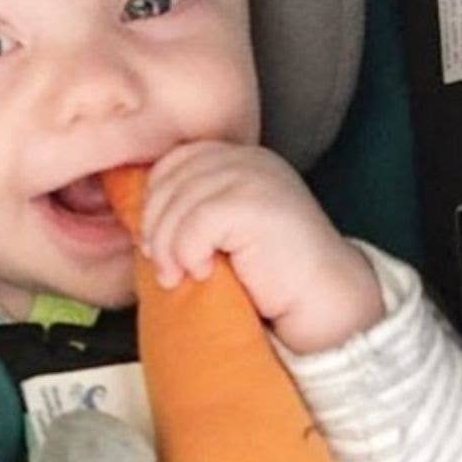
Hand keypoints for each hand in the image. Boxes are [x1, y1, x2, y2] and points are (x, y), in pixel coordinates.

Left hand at [141, 142, 384, 352]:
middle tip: (164, 267)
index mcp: (241, 159)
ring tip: (180, 276)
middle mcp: (249, 159)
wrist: (323, 302)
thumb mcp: (225, 234)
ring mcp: (254, 176)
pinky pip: (196, 223)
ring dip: (169, 248)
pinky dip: (189, 253)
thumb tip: (138, 220)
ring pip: (178, 203)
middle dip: (155, 227)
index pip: (174, 161)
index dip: (155, 200)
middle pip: (170, 179)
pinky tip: (207, 272)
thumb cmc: (272, 277)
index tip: (156, 242)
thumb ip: (193, 213)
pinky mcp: (255, 203)